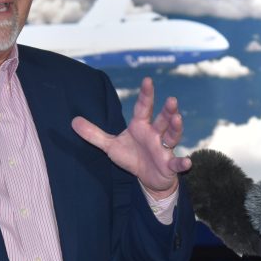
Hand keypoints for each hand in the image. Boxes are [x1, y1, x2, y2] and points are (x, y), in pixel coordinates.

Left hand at [71, 77, 190, 198]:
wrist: (149, 179)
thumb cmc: (132, 157)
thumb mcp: (110, 146)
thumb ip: (94, 134)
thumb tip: (73, 122)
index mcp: (141, 126)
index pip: (143, 107)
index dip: (146, 94)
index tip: (147, 80)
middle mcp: (155, 134)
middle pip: (162, 119)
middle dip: (168, 110)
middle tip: (172, 100)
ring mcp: (164, 149)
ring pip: (172, 136)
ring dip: (176, 128)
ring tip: (178, 119)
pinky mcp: (170, 165)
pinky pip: (177, 163)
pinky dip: (182, 162)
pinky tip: (187, 161)